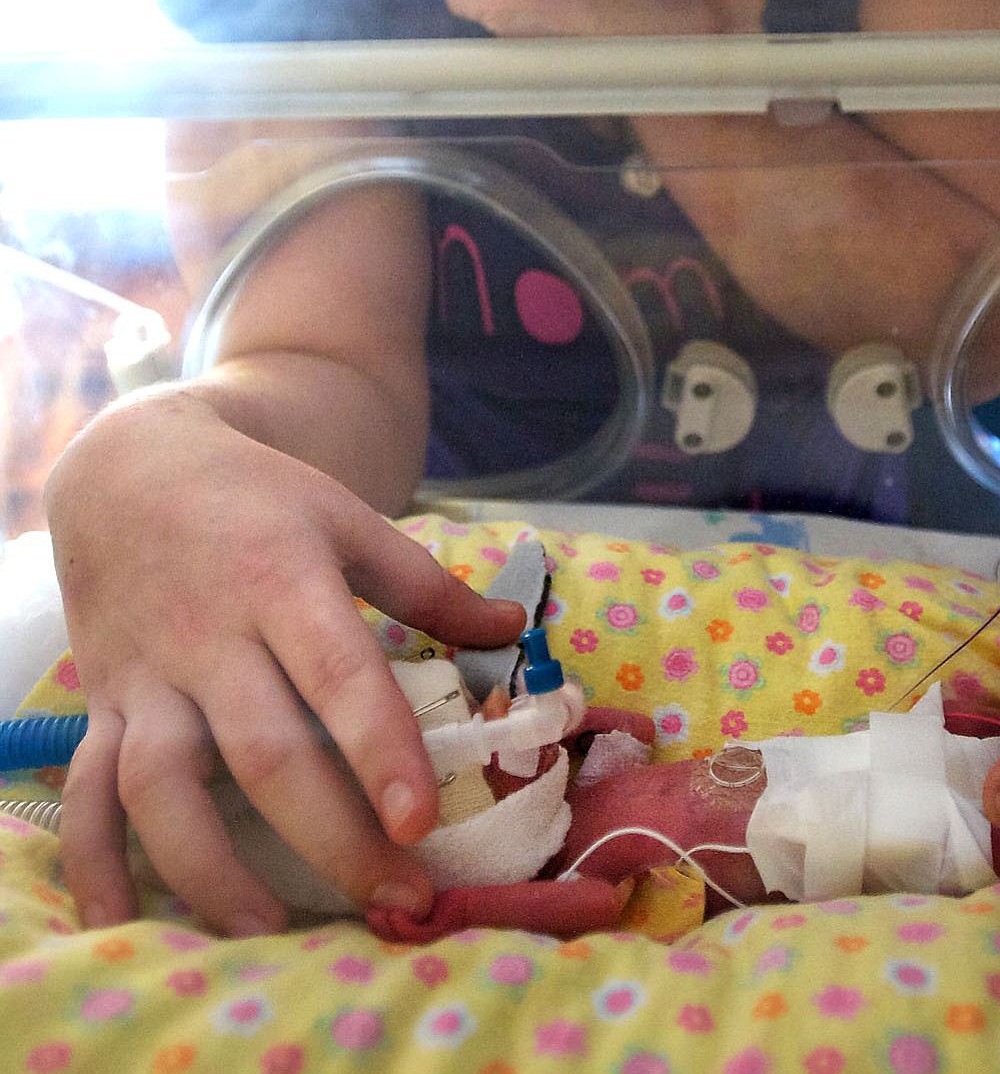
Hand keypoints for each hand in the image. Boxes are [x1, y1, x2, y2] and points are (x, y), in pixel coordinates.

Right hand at [46, 391, 525, 935]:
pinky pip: (87, 792)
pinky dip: (93, 862)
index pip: (337, 672)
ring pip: (162, 784)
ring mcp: (149, 677)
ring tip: (267, 930)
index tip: (421, 821)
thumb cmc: (258, 501)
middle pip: (264, 751)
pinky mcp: (102, 706)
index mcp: (283, 580)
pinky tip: (122, 924)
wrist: (131, 469)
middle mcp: (211, 635)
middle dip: (330, 836)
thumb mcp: (344, 517)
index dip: (379, 748)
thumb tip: (513, 628)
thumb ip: (426, 584)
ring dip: (208, 867)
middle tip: (395, 899)